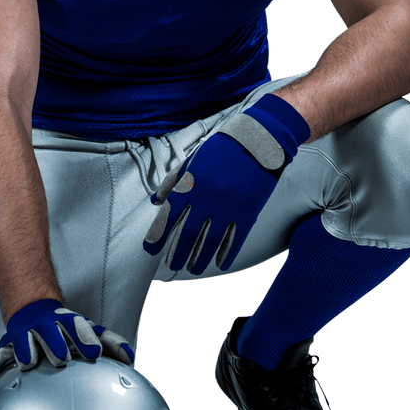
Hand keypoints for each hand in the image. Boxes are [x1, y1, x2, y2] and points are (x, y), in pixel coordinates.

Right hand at [0, 298, 134, 379]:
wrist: (33, 311)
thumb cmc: (64, 328)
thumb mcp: (88, 331)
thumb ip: (109, 343)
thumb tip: (129, 356)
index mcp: (66, 324)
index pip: (77, 327)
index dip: (85, 338)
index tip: (94, 352)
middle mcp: (46, 328)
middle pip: (51, 332)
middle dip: (55, 343)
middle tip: (61, 357)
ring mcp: (26, 336)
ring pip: (25, 341)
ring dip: (27, 350)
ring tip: (28, 361)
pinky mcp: (9, 346)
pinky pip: (0, 354)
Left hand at [143, 94, 309, 274]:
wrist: (259, 140)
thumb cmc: (222, 149)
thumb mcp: (193, 160)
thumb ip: (173, 181)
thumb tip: (155, 200)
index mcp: (191, 184)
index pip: (168, 215)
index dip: (158, 235)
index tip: (150, 249)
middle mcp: (207, 199)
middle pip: (187, 234)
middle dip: (177, 252)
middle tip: (172, 264)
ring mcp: (228, 207)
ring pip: (210, 241)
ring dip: (199, 258)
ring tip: (193, 269)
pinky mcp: (248, 212)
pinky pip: (235, 239)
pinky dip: (227, 253)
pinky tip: (220, 264)